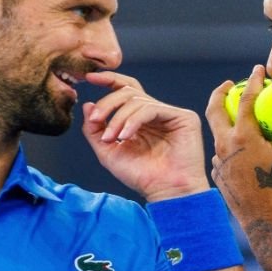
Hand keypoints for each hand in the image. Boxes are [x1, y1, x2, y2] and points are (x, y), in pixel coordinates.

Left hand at [82, 71, 209, 201]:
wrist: (166, 192)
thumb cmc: (141, 176)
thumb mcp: (108, 153)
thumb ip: (95, 131)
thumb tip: (88, 105)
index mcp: (140, 119)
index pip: (125, 90)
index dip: (108, 80)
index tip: (89, 78)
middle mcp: (155, 113)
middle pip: (128, 92)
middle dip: (108, 104)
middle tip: (95, 119)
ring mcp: (170, 114)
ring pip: (137, 100)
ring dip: (118, 118)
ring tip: (112, 138)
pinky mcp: (183, 117)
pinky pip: (151, 108)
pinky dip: (134, 120)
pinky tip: (126, 136)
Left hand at [204, 65, 271, 222]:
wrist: (269, 225)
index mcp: (244, 138)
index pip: (246, 100)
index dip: (254, 82)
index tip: (259, 70)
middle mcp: (226, 147)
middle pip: (214, 111)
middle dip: (220, 93)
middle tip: (229, 84)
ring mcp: (219, 164)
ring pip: (216, 135)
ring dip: (223, 121)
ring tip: (235, 117)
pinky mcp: (220, 178)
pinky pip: (220, 155)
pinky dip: (227, 145)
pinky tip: (237, 150)